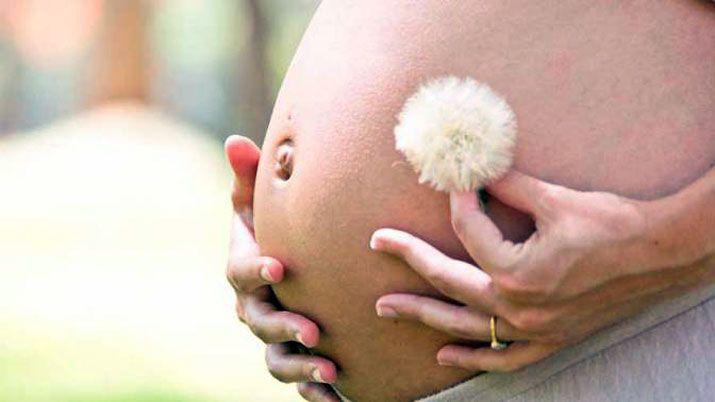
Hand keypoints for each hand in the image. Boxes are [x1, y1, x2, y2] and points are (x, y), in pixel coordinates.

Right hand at [225, 135, 338, 400]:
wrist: (293, 269)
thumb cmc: (278, 231)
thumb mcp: (263, 206)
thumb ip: (250, 178)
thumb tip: (236, 140)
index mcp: (245, 269)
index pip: (240, 272)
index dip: (255, 270)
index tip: (279, 267)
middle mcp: (254, 307)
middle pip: (257, 322)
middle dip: (281, 326)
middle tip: (311, 329)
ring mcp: (272, 336)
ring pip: (274, 360)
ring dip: (299, 368)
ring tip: (327, 370)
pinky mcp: (296, 357)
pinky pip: (298, 381)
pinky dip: (314, 394)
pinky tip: (336, 399)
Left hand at [370, 170, 714, 371]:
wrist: (661, 254)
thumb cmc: (612, 224)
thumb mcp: (555, 199)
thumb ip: (508, 184)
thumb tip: (476, 167)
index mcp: (516, 271)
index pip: (468, 232)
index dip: (457, 200)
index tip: (453, 182)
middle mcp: (519, 306)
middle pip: (449, 283)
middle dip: (408, 263)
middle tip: (378, 245)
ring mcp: (533, 328)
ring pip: (466, 326)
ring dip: (423, 315)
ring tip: (387, 308)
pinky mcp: (550, 338)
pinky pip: (505, 357)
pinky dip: (475, 358)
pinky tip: (446, 356)